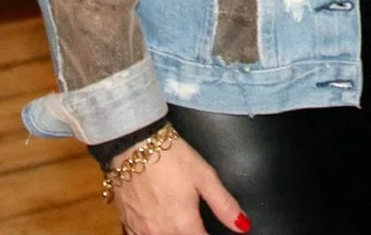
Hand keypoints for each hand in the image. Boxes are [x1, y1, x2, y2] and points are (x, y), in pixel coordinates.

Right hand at [112, 132, 247, 234]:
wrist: (134, 144)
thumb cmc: (172, 157)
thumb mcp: (205, 176)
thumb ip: (224, 204)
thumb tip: (243, 226)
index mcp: (183, 223)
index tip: (212, 233)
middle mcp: (160, 231)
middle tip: (196, 225)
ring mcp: (141, 229)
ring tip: (179, 226)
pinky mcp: (127, 222)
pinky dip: (151, 234)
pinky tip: (157, 226)